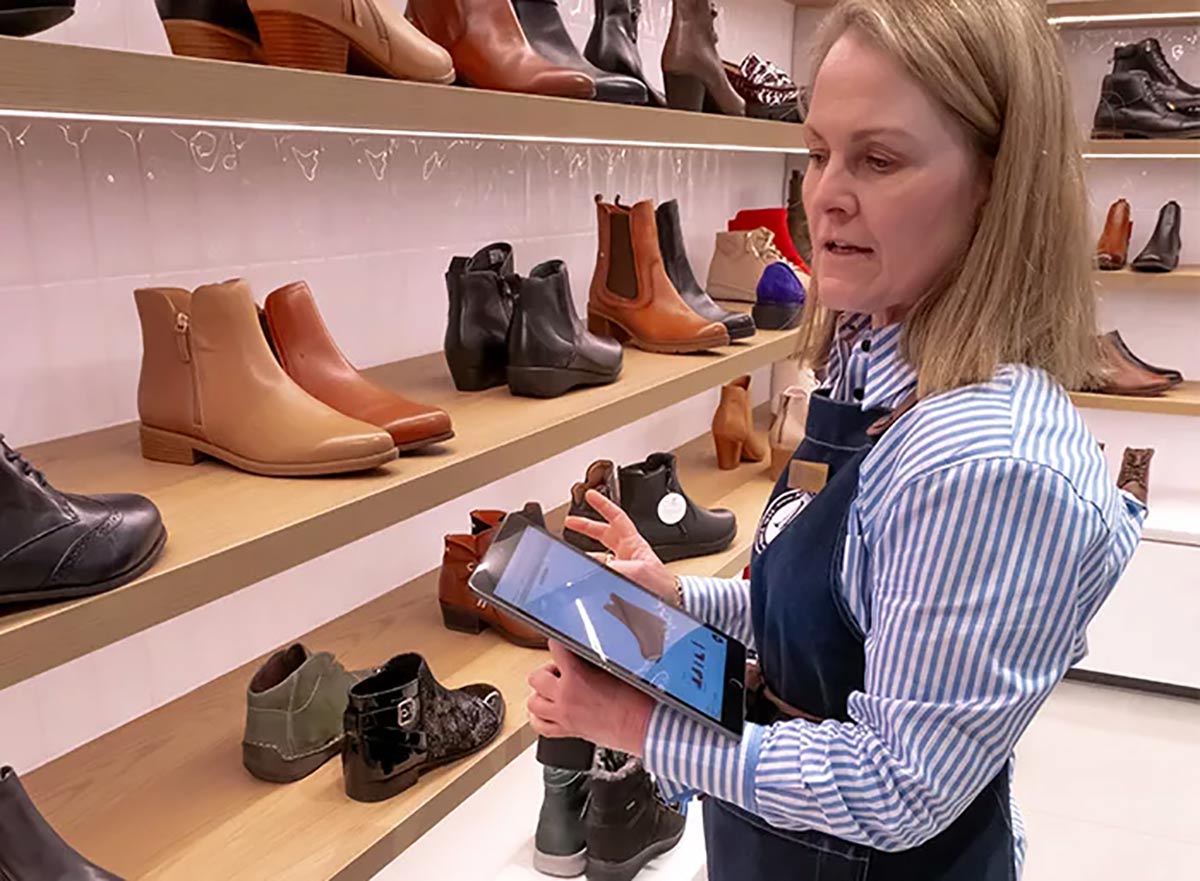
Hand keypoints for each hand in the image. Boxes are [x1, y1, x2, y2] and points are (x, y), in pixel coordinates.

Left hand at [528, 641, 654, 755]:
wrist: (644, 726)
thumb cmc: (637, 701)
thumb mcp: (615, 669)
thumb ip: (592, 661)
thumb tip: (583, 654)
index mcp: (577, 676)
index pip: (555, 648)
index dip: (557, 644)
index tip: (560, 645)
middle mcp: (565, 696)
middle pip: (536, 677)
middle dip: (547, 672)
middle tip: (560, 673)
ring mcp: (564, 715)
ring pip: (532, 702)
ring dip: (541, 694)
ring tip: (553, 692)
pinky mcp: (567, 731)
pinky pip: (540, 726)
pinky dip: (539, 718)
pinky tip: (547, 712)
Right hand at [565, 490, 678, 605]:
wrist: (670, 601)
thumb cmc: (662, 583)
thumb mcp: (637, 570)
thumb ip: (614, 566)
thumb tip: (592, 564)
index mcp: (633, 542)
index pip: (616, 516)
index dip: (603, 504)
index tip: (590, 495)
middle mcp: (626, 551)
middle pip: (603, 532)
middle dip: (586, 526)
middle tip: (570, 521)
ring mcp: (623, 565)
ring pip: (599, 552)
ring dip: (586, 553)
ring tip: (572, 554)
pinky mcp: (620, 578)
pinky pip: (601, 569)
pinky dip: (591, 570)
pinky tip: (584, 573)